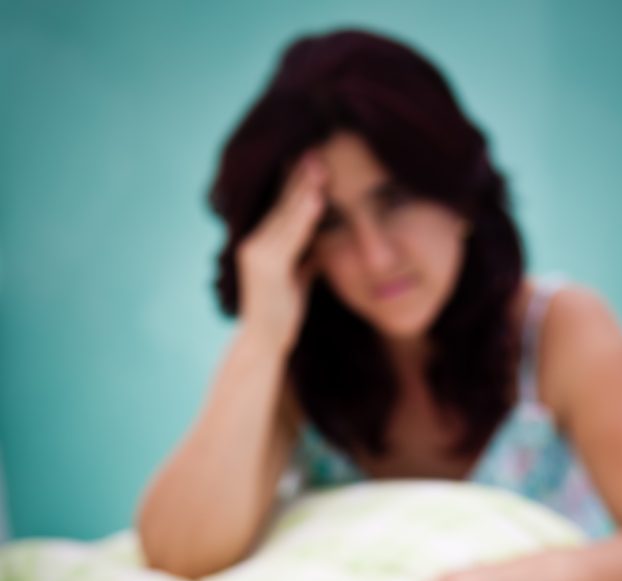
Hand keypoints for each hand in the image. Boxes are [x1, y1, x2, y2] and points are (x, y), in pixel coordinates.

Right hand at [235, 151, 327, 352]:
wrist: (265, 342)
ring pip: (286, 216)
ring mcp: (258, 253)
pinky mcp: (266, 266)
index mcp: (263, 243)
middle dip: (300, 177)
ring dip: (304, 189)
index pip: (282, 207)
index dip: (298, 183)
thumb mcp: (297, 279)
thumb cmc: (281, 315)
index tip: (315, 159)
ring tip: (320, 165)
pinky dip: (304, 217)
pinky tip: (317, 199)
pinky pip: (291, 237)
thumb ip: (304, 258)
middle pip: (282, 204)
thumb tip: (319, 244)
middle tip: (318, 149)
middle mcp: (255, 243)